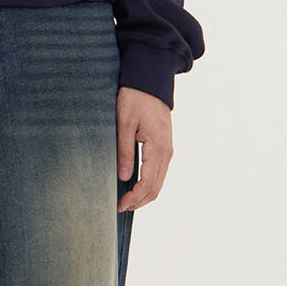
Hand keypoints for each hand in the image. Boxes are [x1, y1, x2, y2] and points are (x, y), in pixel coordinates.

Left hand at [117, 85, 173, 215]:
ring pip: (159, 182)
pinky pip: (159, 171)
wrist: (150, 78)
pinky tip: (135, 184)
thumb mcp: (124, 123)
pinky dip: (149, 183)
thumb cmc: (135, 97)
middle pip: (156, 188)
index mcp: (157, 148)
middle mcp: (167, 151)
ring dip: (144, 194)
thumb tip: (124, 177)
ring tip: (126, 199)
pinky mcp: (165, 145)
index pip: (148, 184)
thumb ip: (125, 151)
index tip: (118, 205)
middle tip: (120, 207)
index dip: (134, 198)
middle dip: (139, 201)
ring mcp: (168, 149)